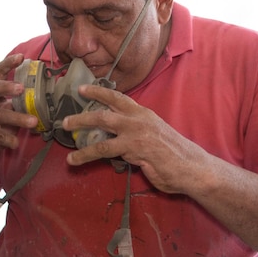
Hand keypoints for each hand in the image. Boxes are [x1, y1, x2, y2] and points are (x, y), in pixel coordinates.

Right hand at [0, 54, 37, 165]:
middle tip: (21, 88)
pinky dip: (9, 139)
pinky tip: (16, 143)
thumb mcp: (7, 111)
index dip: (7, 64)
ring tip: (33, 122)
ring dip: (17, 118)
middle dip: (6, 87)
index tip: (21, 57)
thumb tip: (44, 93)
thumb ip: (19, 102)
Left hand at [62, 84, 208, 193]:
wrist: (193, 168)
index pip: (119, 98)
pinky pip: (104, 150)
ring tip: (64, 135)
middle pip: (105, 112)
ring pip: (101, 130)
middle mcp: (138, 120)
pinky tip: (75, 159)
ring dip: (80, 131)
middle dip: (82, 114)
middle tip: (65, 119)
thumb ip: (134, 133)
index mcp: (143, 114)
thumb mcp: (153, 136)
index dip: (99, 92)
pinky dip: (86, 154)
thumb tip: (116, 138)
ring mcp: (135, 134)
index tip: (83, 88)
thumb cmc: (174, 154)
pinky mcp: (133, 150)